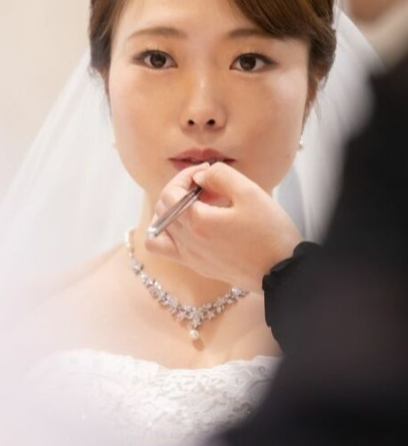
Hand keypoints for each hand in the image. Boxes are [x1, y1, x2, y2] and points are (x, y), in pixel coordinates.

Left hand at [144, 162, 302, 292]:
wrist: (284, 272)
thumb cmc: (270, 233)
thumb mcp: (250, 193)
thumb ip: (220, 176)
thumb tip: (199, 176)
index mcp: (196, 222)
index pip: (170, 192)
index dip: (185, 176)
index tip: (206, 172)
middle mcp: (186, 242)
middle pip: (163, 207)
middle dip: (180, 190)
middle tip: (207, 187)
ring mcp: (189, 257)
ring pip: (160, 229)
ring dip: (173, 211)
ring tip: (198, 206)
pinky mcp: (197, 266)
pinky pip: (168, 249)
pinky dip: (170, 234)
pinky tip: (193, 226)